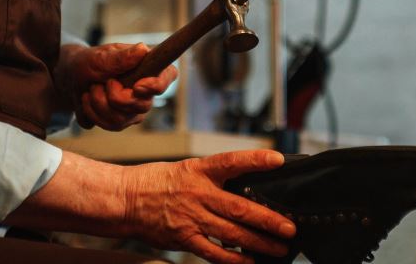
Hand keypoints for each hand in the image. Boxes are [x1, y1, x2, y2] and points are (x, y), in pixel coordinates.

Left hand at [67, 42, 177, 130]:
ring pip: (121, 120)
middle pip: (141, 106)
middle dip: (114, 97)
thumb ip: (121, 57)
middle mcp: (146, 91)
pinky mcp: (121, 121)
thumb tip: (142, 50)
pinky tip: (88, 100)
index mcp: (148, 67)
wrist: (72, 77)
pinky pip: (109, 126)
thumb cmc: (90, 62)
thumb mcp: (101, 57)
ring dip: (98, 103)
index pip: (168, 76)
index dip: (157, 85)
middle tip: (103, 83)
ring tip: (92, 89)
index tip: (137, 87)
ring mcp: (134, 109)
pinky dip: (92, 113)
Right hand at [122, 150, 296, 263]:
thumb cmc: (158, 182)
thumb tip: (247, 187)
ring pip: (232, 234)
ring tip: (279, 248)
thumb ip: (215, 178)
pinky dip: (233, 259)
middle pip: (239, 207)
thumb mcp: (188, 169)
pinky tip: (249, 262)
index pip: (232, 161)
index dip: (256, 160)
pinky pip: (213, 253)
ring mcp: (191, 217)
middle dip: (268, 219)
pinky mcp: (184, 238)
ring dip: (259, 243)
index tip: (278, 160)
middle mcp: (198, 193)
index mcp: (200, 170)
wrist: (125, 199)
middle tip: (290, 227)